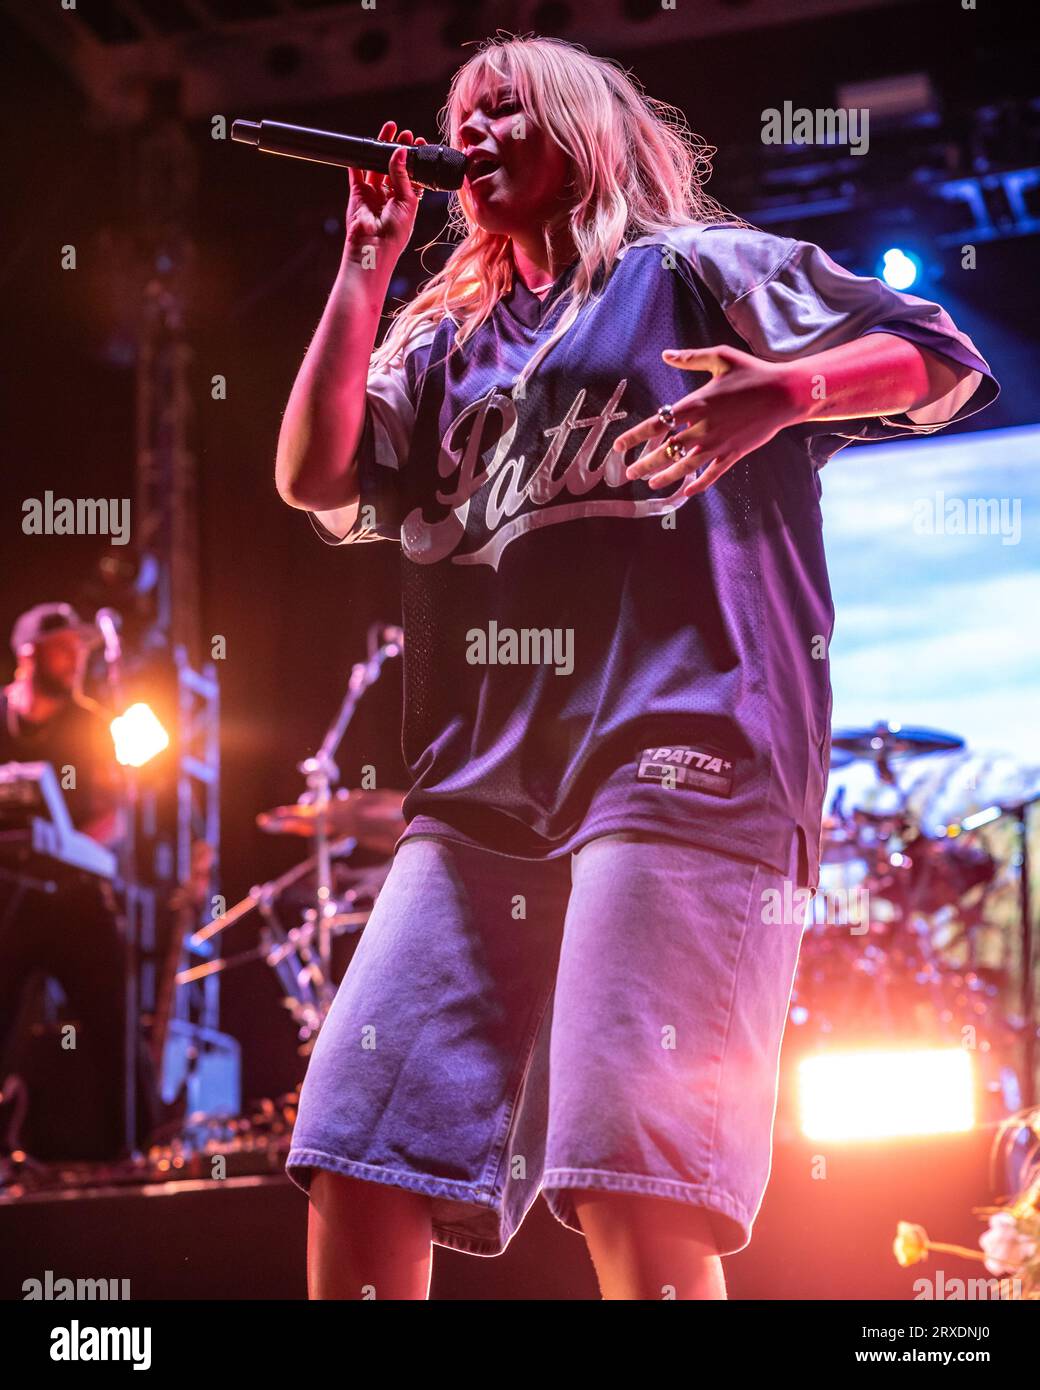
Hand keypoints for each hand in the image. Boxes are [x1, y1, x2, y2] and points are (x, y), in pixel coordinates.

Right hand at [345, 121, 426, 262]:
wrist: (374, 247)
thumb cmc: (395, 233)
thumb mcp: (406, 201)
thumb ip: (402, 175)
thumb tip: (400, 151)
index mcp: (406, 200)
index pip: (411, 174)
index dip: (414, 159)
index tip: (419, 143)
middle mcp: (389, 196)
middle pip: (394, 167)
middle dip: (398, 149)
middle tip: (404, 133)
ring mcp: (373, 194)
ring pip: (376, 166)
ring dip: (381, 149)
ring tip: (389, 130)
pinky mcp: (357, 194)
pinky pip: (356, 174)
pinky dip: (358, 161)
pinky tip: (364, 147)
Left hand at [612, 344, 805, 495]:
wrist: (785, 393)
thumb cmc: (753, 372)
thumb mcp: (721, 358)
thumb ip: (690, 358)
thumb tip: (665, 355)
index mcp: (696, 404)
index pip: (657, 424)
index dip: (635, 437)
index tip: (619, 447)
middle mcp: (703, 427)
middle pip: (666, 451)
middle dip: (644, 464)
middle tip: (629, 472)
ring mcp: (718, 444)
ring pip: (685, 467)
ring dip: (665, 477)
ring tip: (651, 484)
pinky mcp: (734, 454)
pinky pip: (712, 474)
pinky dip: (698, 485)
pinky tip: (686, 492)